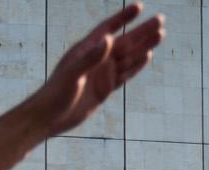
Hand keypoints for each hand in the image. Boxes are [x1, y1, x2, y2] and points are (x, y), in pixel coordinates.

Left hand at [24, 6, 162, 138]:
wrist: (48, 118)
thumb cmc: (55, 93)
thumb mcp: (73, 74)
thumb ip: (91, 57)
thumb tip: (108, 39)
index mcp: (86, 49)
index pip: (108, 28)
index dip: (123, 17)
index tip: (139, 7)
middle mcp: (96, 59)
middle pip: (124, 41)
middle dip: (142, 31)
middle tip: (161, 19)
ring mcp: (101, 74)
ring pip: (128, 57)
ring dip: (144, 46)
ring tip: (161, 35)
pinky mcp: (104, 89)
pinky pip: (124, 75)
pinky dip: (136, 66)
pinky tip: (148, 56)